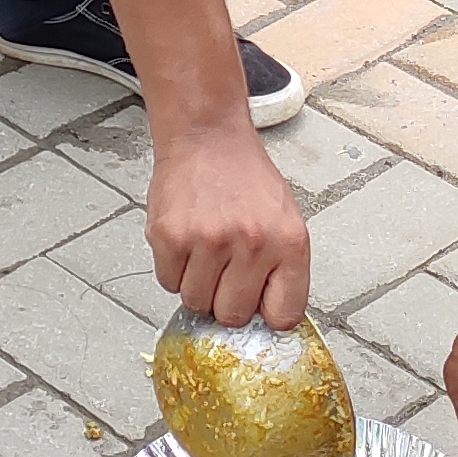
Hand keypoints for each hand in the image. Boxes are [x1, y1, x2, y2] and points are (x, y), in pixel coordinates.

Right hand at [150, 123, 308, 329]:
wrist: (207, 138)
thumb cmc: (246, 179)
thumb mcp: (285, 220)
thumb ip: (282, 270)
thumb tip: (268, 318)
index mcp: (289, 243)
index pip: (283, 316)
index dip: (266, 313)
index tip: (258, 304)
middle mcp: (251, 244)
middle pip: (232, 316)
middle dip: (226, 300)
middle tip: (225, 270)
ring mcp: (209, 241)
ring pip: (196, 302)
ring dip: (197, 284)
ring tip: (205, 250)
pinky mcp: (171, 237)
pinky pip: (168, 283)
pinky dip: (174, 269)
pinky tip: (186, 241)